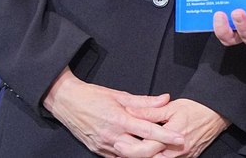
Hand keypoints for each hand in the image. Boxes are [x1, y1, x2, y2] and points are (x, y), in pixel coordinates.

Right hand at [42, 67, 178, 157]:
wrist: (66, 102)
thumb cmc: (92, 96)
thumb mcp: (119, 95)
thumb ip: (144, 101)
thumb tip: (165, 99)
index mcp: (119, 119)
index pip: (147, 131)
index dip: (166, 136)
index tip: (180, 138)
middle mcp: (112, 135)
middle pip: (140, 151)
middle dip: (158, 151)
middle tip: (174, 148)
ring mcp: (104, 145)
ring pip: (129, 157)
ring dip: (145, 156)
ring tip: (159, 151)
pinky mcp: (98, 151)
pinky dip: (130, 157)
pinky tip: (140, 153)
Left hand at [117, 99, 229, 157]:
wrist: (216, 114)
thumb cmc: (196, 108)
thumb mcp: (171, 107)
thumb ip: (150, 112)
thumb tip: (130, 111)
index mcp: (172, 136)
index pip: (147, 148)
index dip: (130, 149)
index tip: (118, 145)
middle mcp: (178, 151)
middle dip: (133, 157)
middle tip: (118, 152)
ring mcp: (183, 157)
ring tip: (128, 155)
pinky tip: (147, 155)